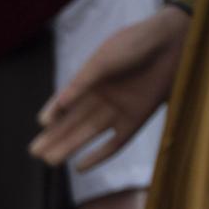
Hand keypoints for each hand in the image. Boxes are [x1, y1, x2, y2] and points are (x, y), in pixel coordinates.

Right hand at [32, 5, 188, 169]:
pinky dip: (98, 156)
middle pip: (73, 122)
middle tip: (35, 152)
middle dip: (54, 137)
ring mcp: (119, 110)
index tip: (42, 124)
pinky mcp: (137, 120)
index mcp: (90, 82)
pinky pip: (115, 143)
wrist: (173, 41)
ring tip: (49, 161)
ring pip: (88, 134)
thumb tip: (58, 107)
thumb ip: (82, 83)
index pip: (65, 103)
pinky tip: (80, 167)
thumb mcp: (104, 60)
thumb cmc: (136, 44)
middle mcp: (102, 98)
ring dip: (69, 147)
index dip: (53, 114)